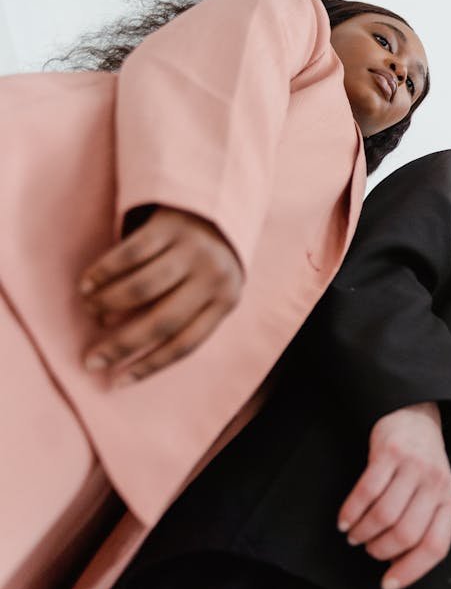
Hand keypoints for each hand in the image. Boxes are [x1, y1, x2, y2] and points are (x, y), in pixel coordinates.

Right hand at [79, 206, 243, 384]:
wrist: (216, 206)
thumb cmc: (205, 263)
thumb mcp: (209, 291)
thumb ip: (183, 317)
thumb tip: (127, 355)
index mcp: (226, 300)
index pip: (186, 343)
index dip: (149, 365)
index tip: (116, 382)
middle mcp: (213, 276)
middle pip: (161, 322)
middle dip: (121, 345)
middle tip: (90, 359)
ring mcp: (192, 249)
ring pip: (140, 288)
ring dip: (107, 305)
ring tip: (89, 310)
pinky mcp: (168, 225)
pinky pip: (128, 254)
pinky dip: (102, 273)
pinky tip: (87, 284)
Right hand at [338, 402, 450, 588]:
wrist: (415, 415)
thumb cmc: (421, 464)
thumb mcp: (433, 494)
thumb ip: (423, 525)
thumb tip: (399, 565)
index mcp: (449, 502)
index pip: (435, 546)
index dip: (411, 570)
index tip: (388, 583)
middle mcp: (435, 485)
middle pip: (407, 534)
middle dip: (381, 550)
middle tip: (368, 550)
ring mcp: (413, 467)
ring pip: (385, 515)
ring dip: (363, 533)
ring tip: (355, 535)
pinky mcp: (389, 453)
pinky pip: (367, 491)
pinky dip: (351, 512)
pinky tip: (345, 521)